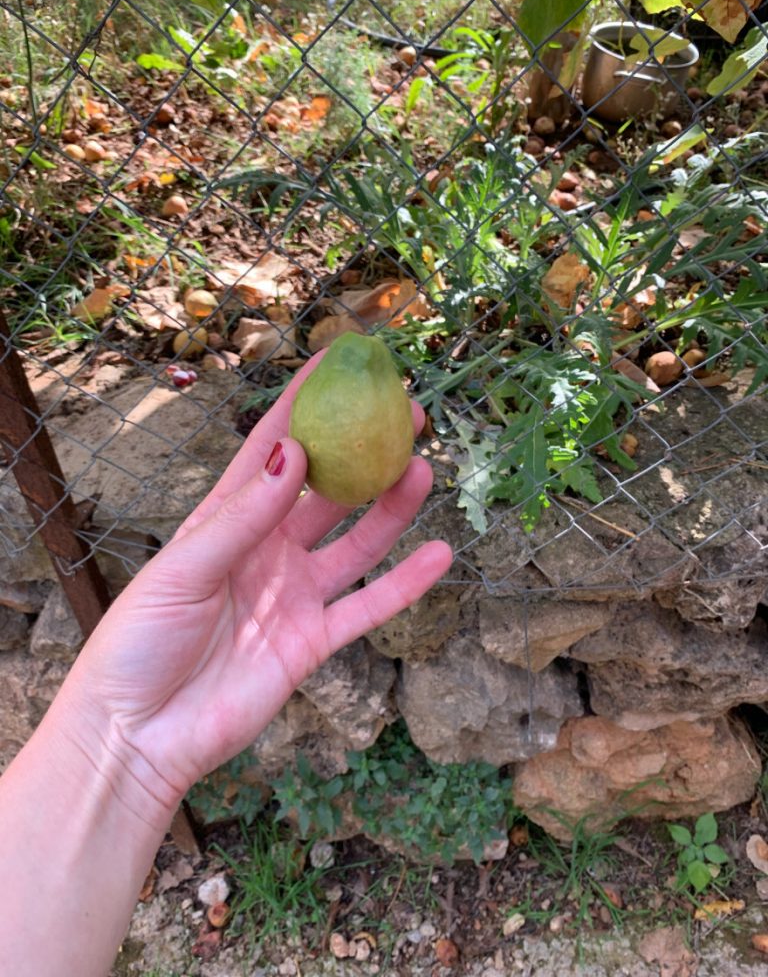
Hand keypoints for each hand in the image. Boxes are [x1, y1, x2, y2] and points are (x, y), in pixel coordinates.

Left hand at [62, 356, 451, 807]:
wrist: (139, 734)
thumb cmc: (139, 642)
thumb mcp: (183, 568)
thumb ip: (242, 516)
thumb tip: (294, 452)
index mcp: (227, 520)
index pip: (273, 448)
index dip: (305, 403)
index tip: (339, 361)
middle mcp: (266, 549)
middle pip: (327, 490)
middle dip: (365, 451)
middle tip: (407, 415)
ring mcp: (294, 594)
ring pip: (355, 542)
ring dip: (390, 509)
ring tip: (425, 471)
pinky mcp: (314, 641)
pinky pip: (368, 607)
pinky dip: (405, 584)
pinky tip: (440, 554)